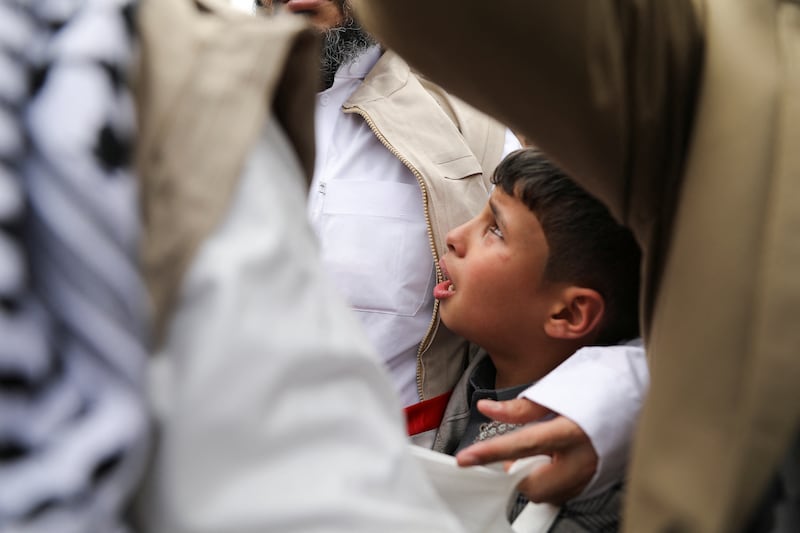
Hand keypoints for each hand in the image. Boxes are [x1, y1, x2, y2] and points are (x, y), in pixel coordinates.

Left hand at [455, 398, 597, 503]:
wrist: (641, 395)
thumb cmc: (602, 385)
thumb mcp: (559, 388)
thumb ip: (520, 407)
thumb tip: (486, 409)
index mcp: (571, 431)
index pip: (521, 446)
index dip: (490, 453)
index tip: (465, 459)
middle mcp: (583, 460)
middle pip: (533, 486)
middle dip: (518, 473)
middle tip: (520, 452)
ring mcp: (593, 475)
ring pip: (548, 494)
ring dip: (535, 477)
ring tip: (546, 450)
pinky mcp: (598, 483)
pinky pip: (564, 493)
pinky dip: (552, 480)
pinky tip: (558, 459)